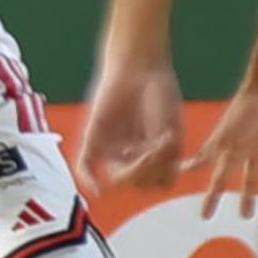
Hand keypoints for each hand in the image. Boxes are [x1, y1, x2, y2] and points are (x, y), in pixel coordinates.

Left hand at [79, 58, 184, 192]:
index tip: (171, 150)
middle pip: (139, 183)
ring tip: (147, 148)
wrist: (140, 67)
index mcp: (153, 154)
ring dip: (135, 170)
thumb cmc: (160, 94)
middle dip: (152, 170)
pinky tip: (99, 190)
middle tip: (159, 147)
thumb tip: (160, 184)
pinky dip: (90, 180)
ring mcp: (112, 148)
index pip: (157, 182)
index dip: (164, 174)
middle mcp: (132, 154)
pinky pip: (86, 166)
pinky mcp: (93, 138)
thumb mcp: (170, 130)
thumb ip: (166, 158)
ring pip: (120, 178)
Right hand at [187, 72, 257, 217]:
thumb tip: (184, 168)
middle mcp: (241, 151)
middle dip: (221, 197)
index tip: (201, 213)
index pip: (210, 174)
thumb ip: (210, 149)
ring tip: (247, 213)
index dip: (207, 193)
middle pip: (229, 179)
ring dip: (250, 194)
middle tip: (214, 217)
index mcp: (227, 149)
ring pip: (254, 176)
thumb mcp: (227, 131)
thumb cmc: (249, 103)